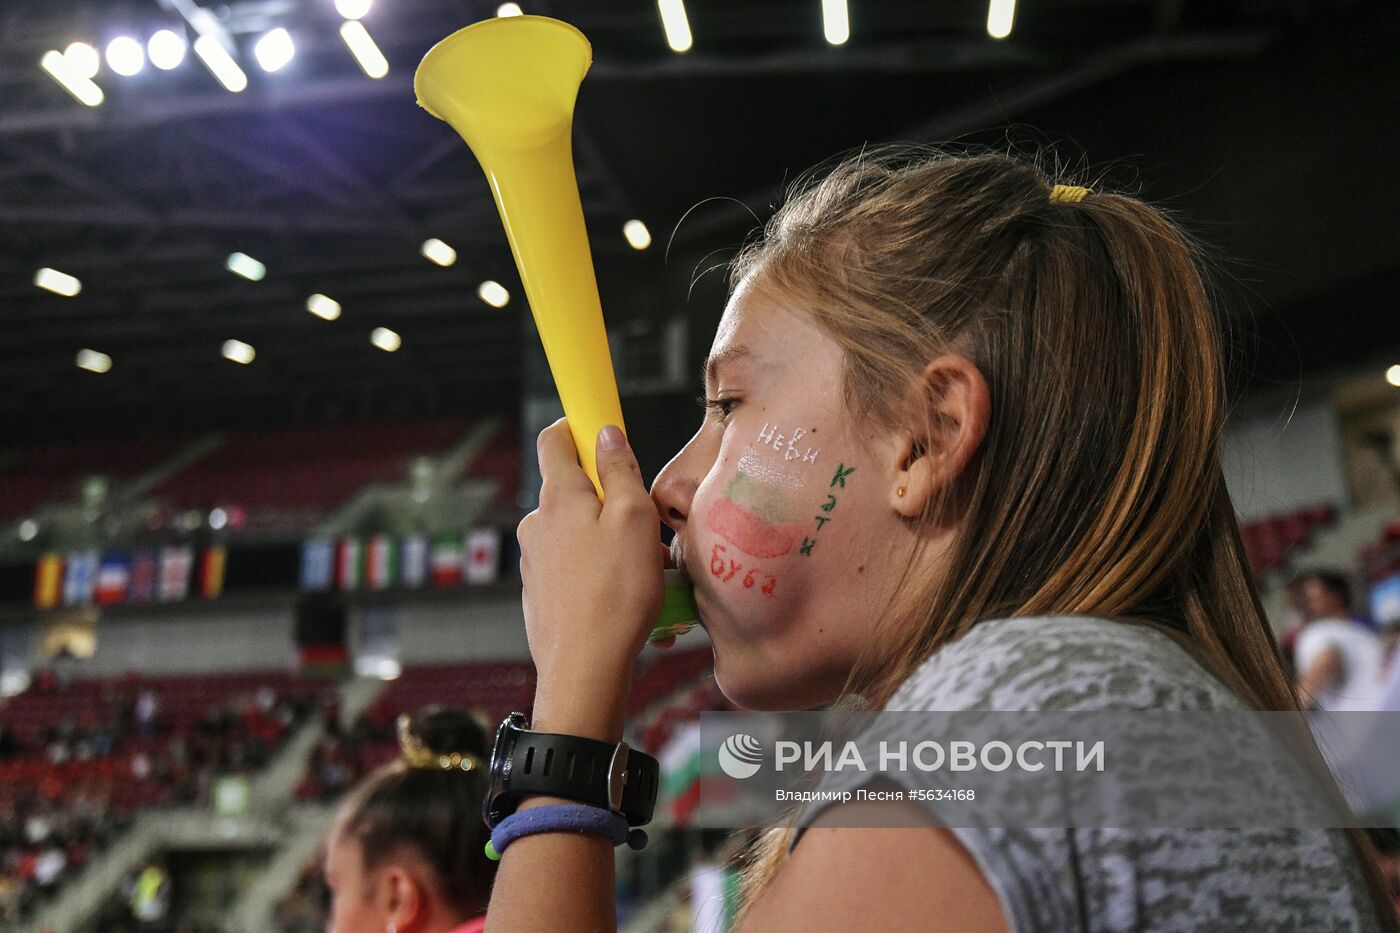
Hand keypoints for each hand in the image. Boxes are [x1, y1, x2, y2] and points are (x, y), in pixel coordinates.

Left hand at [517, 420, 664, 739]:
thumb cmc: (616, 594)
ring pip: (578, 534)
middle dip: (610, 500)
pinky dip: (600, 574)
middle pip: (574, 491)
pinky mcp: (541, 593)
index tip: (600, 428)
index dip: (577, 425)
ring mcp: (535, 560)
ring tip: (645, 574)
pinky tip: (626, 601)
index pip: (554, 439)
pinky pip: (575, 569)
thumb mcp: (635, 520)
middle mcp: (537, 524)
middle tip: (646, 527)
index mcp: (558, 497)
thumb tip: (606, 433)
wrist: (585, 670)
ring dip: (610, 543)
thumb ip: (620, 470)